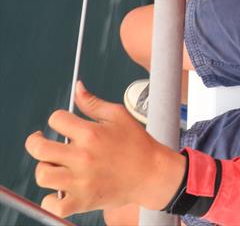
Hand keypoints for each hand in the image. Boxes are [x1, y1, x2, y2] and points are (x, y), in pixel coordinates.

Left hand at [25, 81, 186, 217]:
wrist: (150, 173)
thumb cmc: (136, 143)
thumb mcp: (118, 115)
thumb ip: (93, 102)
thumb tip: (77, 87)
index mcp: (90, 133)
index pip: (56, 119)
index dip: (57, 119)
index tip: (62, 124)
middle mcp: (82, 157)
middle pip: (39, 149)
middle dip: (35, 142)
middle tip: (39, 141)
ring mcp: (81, 181)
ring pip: (43, 175)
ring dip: (44, 168)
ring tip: (53, 165)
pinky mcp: (82, 202)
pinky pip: (53, 205)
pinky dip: (50, 200)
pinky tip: (58, 191)